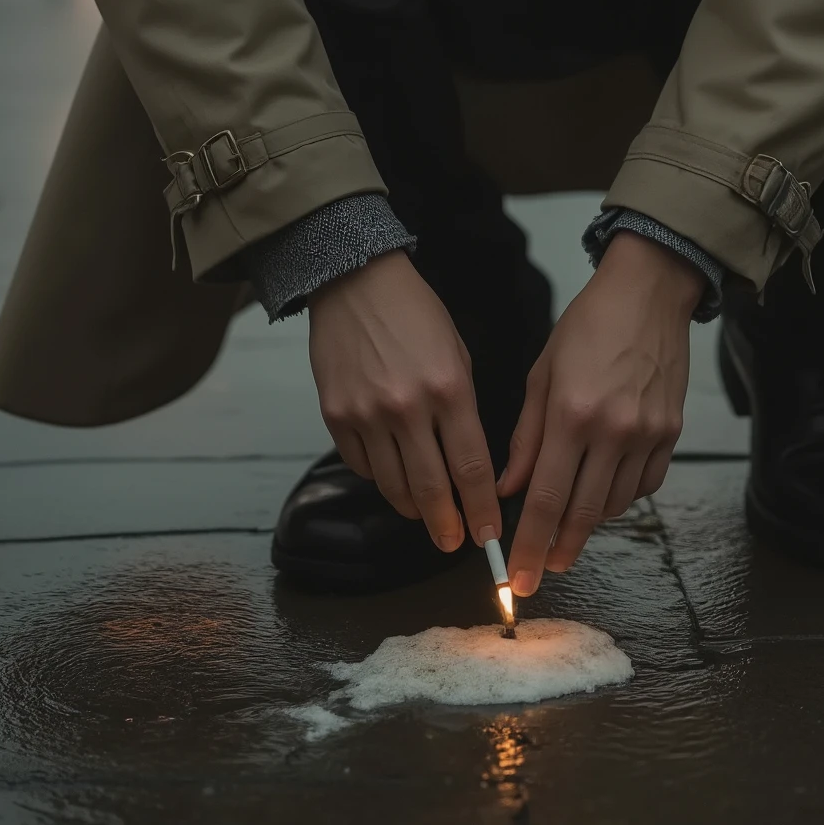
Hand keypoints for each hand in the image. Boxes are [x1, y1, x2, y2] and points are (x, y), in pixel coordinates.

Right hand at [307, 250, 501, 552]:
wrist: (355, 281)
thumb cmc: (415, 313)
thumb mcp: (457, 353)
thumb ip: (463, 409)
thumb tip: (468, 464)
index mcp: (449, 389)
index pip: (471, 467)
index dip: (480, 509)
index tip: (487, 535)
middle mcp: (407, 408)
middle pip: (431, 489)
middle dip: (446, 525)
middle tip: (453, 542)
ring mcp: (367, 414)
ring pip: (392, 486)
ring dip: (412, 507)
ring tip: (424, 513)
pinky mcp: (336, 415)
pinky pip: (360, 465)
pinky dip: (378, 477)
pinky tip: (391, 474)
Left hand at [500, 232, 698, 596]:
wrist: (648, 294)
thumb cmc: (588, 326)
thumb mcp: (542, 374)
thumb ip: (526, 437)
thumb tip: (508, 489)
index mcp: (571, 414)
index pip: (546, 499)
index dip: (531, 545)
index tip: (519, 578)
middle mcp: (612, 431)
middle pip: (581, 514)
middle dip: (558, 551)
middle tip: (541, 572)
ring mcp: (647, 435)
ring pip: (614, 505)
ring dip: (587, 524)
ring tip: (566, 529)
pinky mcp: (670, 433)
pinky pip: (644, 486)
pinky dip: (620, 498)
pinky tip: (602, 493)